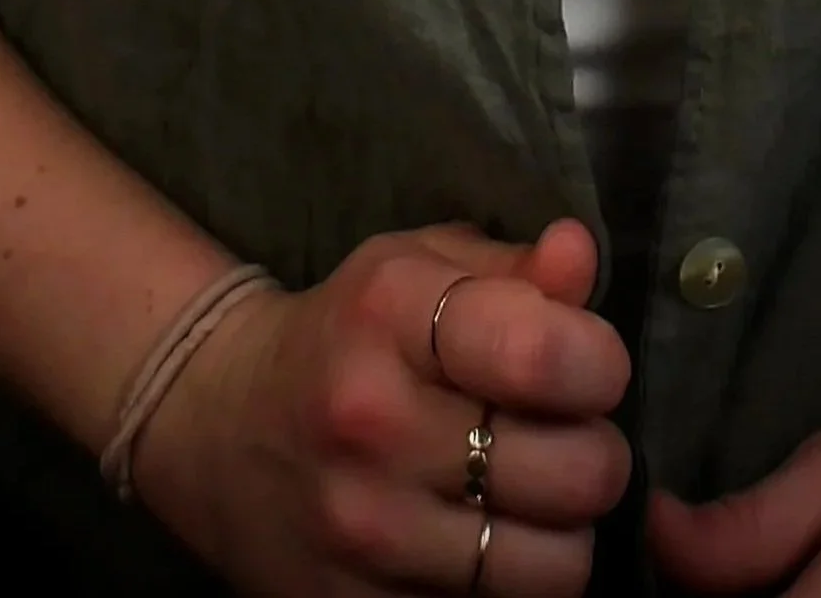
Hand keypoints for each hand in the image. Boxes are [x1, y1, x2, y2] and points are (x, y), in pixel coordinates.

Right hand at [134, 215, 633, 594]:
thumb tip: (579, 256)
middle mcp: (372, 424)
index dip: (600, 364)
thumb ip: (513, 266)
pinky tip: (482, 540)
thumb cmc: (348, 332)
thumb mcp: (418, 268)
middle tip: (563, 435)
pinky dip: (508, 584)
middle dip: (595, 452)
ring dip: (563, 531)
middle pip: (577, 473)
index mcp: (389, 316)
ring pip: (556, 567)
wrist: (220, 428)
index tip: (589, 365)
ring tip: (529, 494)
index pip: (546, 356)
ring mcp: (363, 532)